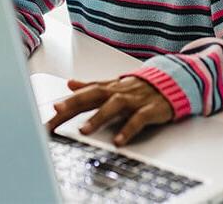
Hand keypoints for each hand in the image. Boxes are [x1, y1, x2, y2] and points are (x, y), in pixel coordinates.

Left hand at [46, 77, 173, 145]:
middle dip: (74, 103)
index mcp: (109, 87)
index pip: (83, 94)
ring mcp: (134, 100)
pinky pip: (138, 119)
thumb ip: (92, 86)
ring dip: (98, 117)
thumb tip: (70, 83)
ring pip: (114, 105)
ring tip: (84, 130)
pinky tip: (119, 141)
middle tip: (56, 113)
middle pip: (93, 95)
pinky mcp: (150, 109)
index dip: (66, 102)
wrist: (172, 83)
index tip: (50, 111)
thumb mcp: (114, 85)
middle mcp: (119, 92)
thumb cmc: (139, 88)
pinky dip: (128, 129)